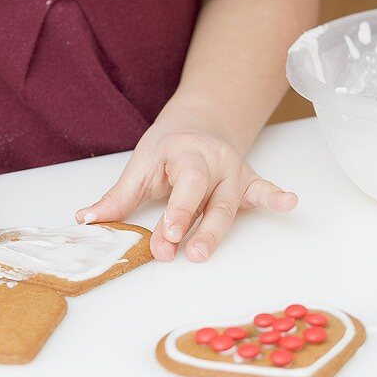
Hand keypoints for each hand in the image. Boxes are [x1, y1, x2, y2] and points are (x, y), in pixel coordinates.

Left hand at [76, 103, 296, 261]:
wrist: (198, 123)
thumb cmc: (167, 148)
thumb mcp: (140, 164)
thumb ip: (118, 196)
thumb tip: (86, 220)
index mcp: (184, 152)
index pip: (184, 185)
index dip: (175, 213)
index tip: (165, 240)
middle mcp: (213, 160)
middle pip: (208, 197)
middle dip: (195, 227)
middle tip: (182, 252)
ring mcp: (233, 171)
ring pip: (230, 204)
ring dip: (216, 230)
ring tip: (204, 253)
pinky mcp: (248, 181)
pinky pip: (263, 189)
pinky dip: (275, 197)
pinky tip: (290, 202)